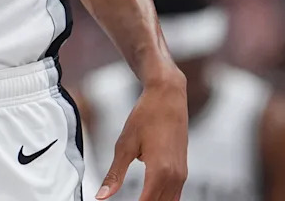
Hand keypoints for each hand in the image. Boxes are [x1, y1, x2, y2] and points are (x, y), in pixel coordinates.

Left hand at [97, 69, 186, 199]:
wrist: (169, 95)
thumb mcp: (124, 145)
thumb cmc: (146, 115)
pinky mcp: (183, 169)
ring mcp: (181, 174)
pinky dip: (162, 200)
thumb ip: (114, 175)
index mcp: (159, 171)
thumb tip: (101, 197)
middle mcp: (175, 176)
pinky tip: (149, 199)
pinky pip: (174, 195)